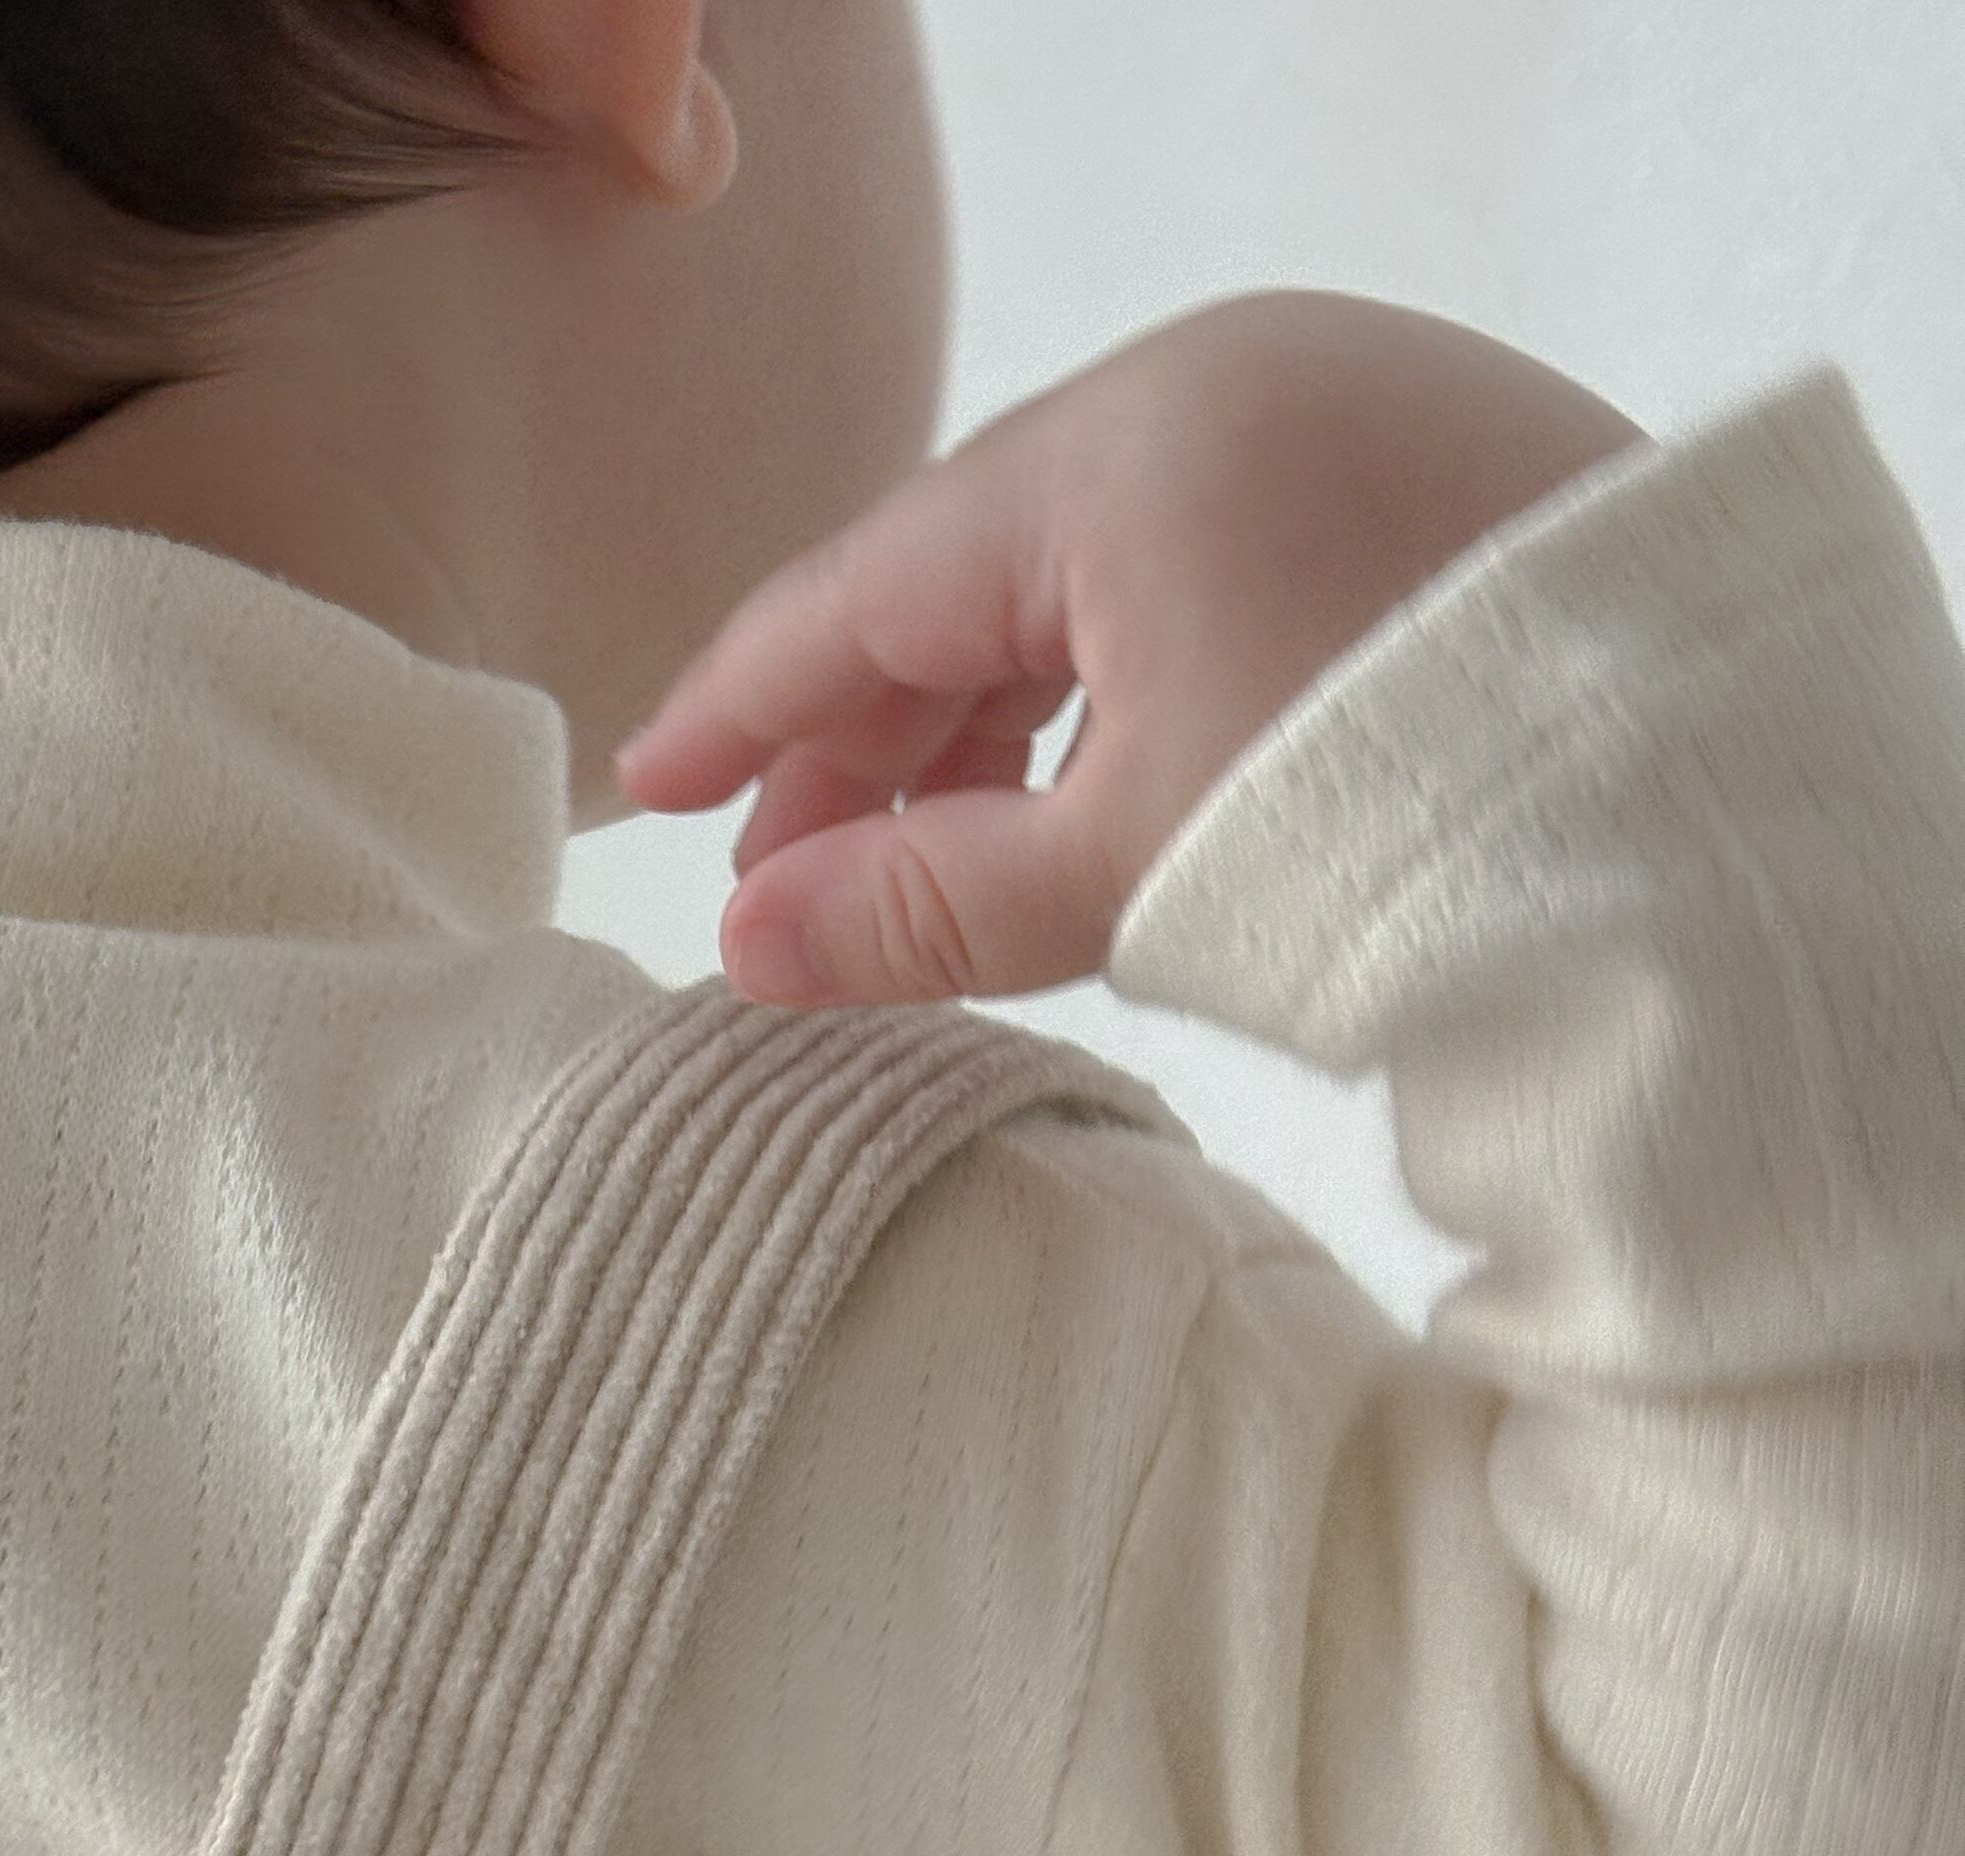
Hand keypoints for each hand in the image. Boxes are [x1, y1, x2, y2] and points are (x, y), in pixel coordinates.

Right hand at [613, 291, 1649, 1004]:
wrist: (1725, 782)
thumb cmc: (1409, 814)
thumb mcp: (1134, 871)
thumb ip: (923, 906)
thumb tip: (743, 951)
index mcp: (1118, 452)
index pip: (860, 587)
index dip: (742, 702)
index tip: (647, 786)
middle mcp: (1220, 387)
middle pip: (970, 573)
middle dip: (865, 738)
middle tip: (781, 885)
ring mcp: (1337, 412)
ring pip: (1095, 576)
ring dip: (995, 729)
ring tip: (923, 875)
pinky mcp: (1430, 472)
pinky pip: (1209, 567)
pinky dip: (1124, 686)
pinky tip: (1094, 799)